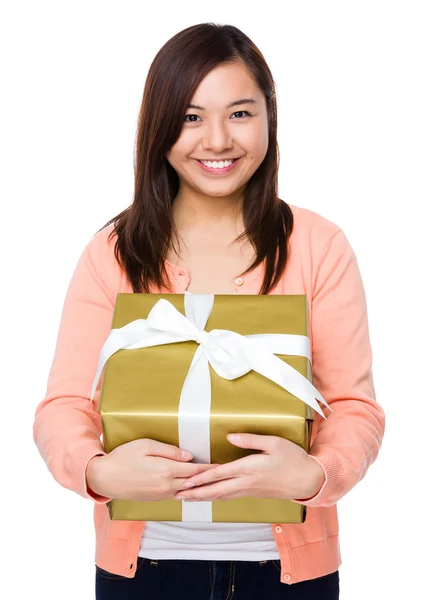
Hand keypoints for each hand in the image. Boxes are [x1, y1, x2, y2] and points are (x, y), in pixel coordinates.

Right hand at [86, 438, 217, 501]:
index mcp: (166, 470)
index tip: (222, 465)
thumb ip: (169, 450)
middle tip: (223, 474)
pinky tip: (192, 488)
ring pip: (186, 490)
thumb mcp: (145, 446)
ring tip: (212, 482)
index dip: (209, 467)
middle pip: (194, 482)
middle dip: (208, 478)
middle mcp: (167, 485)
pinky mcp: (156, 498)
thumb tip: (188, 455)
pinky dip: (187, 491)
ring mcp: (161, 494)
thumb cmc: (123, 457)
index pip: (195, 470)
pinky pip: (176, 494)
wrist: (105, 478)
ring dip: (199, 487)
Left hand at [174, 433, 325, 501]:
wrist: (309, 480)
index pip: (219, 474)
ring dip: (204, 497)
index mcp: (248, 468)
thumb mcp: (273, 442)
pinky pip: (231, 496)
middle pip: (216, 489)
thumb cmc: (293, 459)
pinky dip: (217, 497)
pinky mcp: (254, 493)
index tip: (185, 480)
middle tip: (177, 495)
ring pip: (222, 495)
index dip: (200, 477)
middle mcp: (246, 482)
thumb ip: (250, 439)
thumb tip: (229, 436)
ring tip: (189, 498)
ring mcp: (250, 490)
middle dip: (195, 492)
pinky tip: (212, 496)